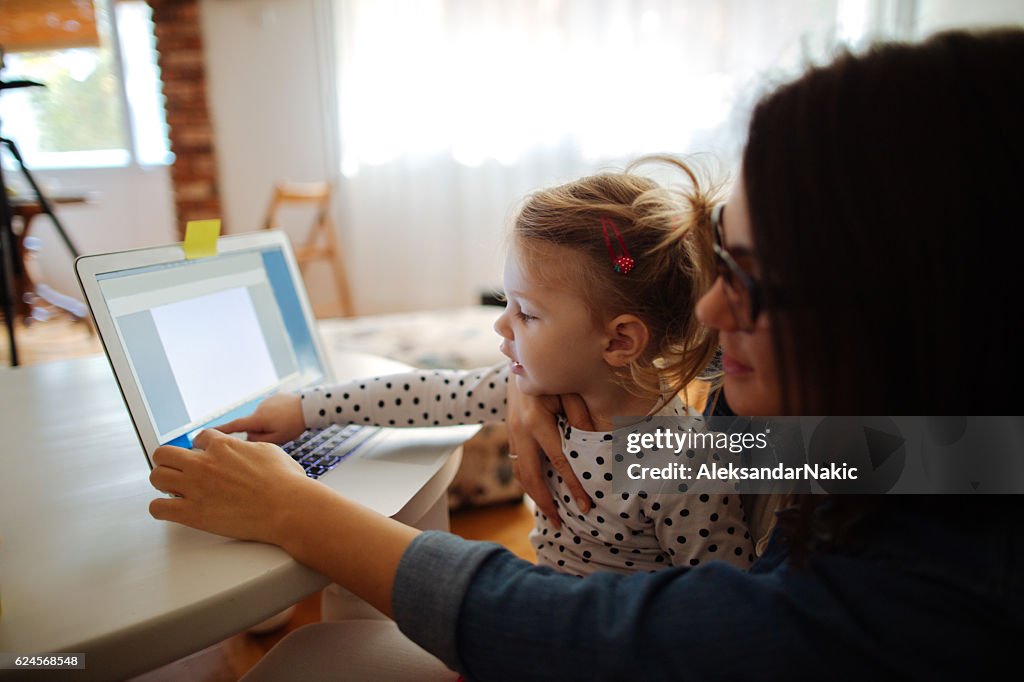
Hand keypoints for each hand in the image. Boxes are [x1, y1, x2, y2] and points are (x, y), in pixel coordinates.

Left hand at [149, 428, 310, 543]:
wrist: (288, 507)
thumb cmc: (285, 481)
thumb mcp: (269, 450)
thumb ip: (248, 448)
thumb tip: (246, 450)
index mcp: (223, 445)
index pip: (198, 438)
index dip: (200, 447)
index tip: (202, 456)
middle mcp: (204, 463)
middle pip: (164, 453)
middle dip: (169, 460)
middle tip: (178, 469)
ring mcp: (195, 488)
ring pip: (156, 476)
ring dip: (163, 481)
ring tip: (173, 489)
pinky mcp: (193, 513)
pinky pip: (157, 508)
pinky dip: (161, 509)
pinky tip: (171, 509)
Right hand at [216, 393, 304, 443]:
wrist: (310, 406)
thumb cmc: (295, 424)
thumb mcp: (278, 439)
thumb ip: (258, 441)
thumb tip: (246, 439)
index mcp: (257, 419)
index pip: (234, 426)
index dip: (219, 431)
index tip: (203, 433)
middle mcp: (258, 408)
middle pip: (251, 426)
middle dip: (260, 432)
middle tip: (279, 433)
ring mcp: (265, 401)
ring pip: (261, 419)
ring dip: (269, 424)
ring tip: (286, 424)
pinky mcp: (272, 397)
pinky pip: (269, 411)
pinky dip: (275, 416)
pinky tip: (287, 416)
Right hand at [506, 382, 593, 524]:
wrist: (518, 357)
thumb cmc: (551, 373)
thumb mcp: (569, 389)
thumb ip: (580, 415)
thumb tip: (591, 442)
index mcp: (536, 420)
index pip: (558, 461)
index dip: (572, 485)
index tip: (585, 505)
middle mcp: (519, 430)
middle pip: (530, 477)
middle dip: (545, 503)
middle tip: (560, 524)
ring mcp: (512, 433)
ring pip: (519, 473)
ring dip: (533, 496)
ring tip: (549, 514)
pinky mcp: (511, 433)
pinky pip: (517, 464)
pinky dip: (527, 481)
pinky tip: (539, 491)